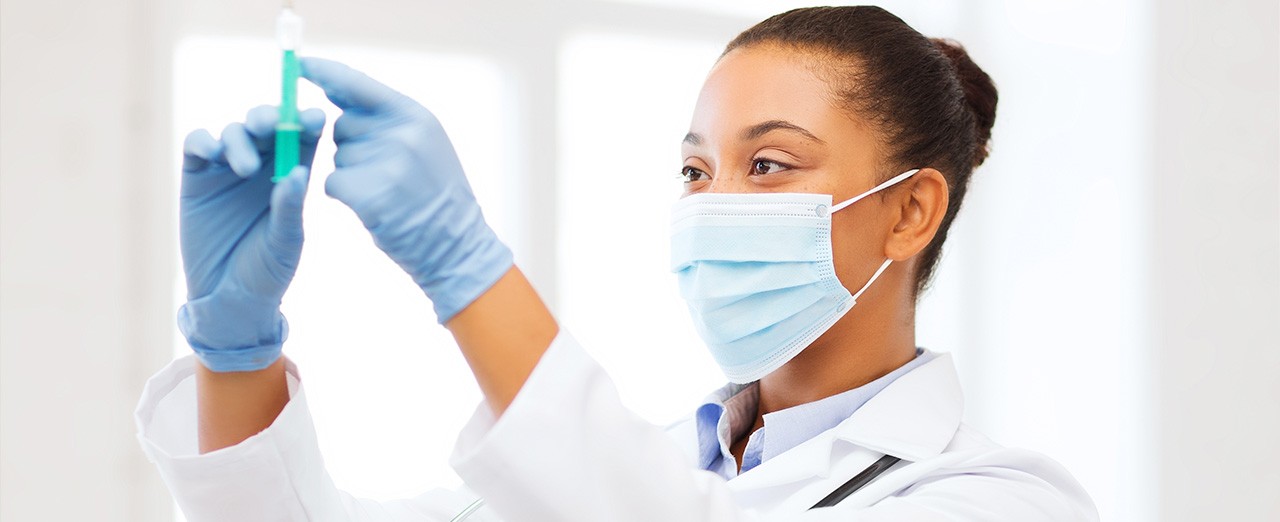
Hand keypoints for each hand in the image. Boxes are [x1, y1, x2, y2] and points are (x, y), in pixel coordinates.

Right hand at [178, 105, 325, 371]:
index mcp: (293, 173)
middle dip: (270, 119)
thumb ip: (289, 207)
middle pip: (267, 125)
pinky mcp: (197, 174)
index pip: (304, 136)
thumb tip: (298, 171)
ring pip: (234, 131)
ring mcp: (228, 167)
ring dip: (240, 139)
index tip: (315, 119)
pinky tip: (212, 153)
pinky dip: (204, 141)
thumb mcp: (286, 241)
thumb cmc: (268, 270)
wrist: (227, 297)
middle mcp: (263, 163)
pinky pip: (198, 144)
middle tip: (271, 127)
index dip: (309, 122)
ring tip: (246, 168)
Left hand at [301, 57, 512, 322]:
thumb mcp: (425, 142)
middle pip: (342, 124)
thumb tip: (334, 89)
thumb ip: (387, 117)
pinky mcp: (368, 193)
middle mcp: (401, 133)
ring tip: (386, 191)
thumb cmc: (436, 194)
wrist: (456, 244)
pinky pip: (332, 182)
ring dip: (350, 173)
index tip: (301, 66)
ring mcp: (386, 163)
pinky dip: (344, 196)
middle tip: (384, 170)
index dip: (326, 73)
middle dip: (351, 145)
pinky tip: (373, 206)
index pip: (358, 85)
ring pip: (336, 156)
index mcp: (415, 115)